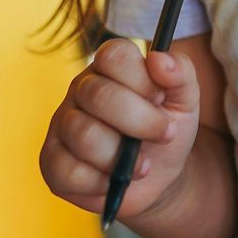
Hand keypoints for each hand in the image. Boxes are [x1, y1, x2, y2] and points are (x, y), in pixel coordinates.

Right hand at [40, 39, 201, 222]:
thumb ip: (180, 74)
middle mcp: (80, 90)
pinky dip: (101, 182)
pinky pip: (70, 172)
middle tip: (165, 135)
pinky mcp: (52, 162)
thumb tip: (160, 58)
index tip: (161, 99)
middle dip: (141, 122)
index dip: (142, 80)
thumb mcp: (185, 101)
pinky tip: (115, 180)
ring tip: (142, 166)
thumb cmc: (166, 131)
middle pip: (98, 96)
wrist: (158, 178)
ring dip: (122, 158)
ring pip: (84, 135)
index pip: (113, 55)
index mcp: (109, 68)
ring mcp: (62, 124)